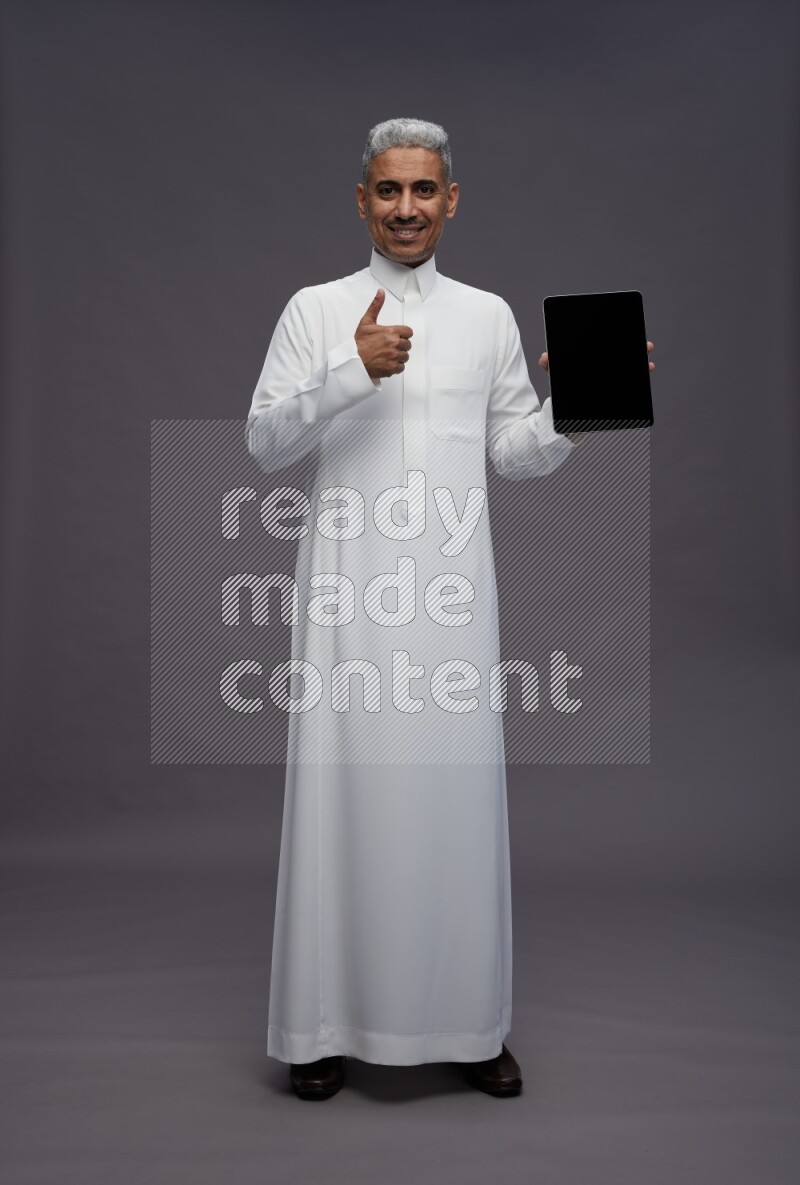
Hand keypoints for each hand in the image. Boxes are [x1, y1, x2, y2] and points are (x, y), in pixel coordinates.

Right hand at [355, 289, 413, 379]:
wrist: (353, 361)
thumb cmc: (359, 343)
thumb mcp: (367, 322)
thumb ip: (376, 306)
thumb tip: (381, 293)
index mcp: (391, 332)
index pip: (408, 332)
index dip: (403, 334)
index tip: (396, 336)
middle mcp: (395, 344)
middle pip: (408, 344)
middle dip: (400, 345)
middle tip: (390, 346)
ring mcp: (394, 357)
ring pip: (405, 356)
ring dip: (399, 356)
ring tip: (388, 355)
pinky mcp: (392, 368)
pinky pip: (401, 367)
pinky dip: (396, 366)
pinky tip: (388, 362)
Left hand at [539, 342, 655, 444]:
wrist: (564, 417)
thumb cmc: (564, 392)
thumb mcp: (558, 377)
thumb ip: (550, 367)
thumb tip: (545, 357)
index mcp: (595, 364)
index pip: (611, 350)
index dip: (623, 341)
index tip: (633, 335)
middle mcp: (605, 374)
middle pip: (624, 359)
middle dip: (637, 352)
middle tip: (646, 346)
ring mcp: (610, 386)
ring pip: (629, 374)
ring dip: (641, 369)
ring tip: (648, 366)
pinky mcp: (613, 400)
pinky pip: (627, 392)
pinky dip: (636, 387)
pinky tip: (644, 381)